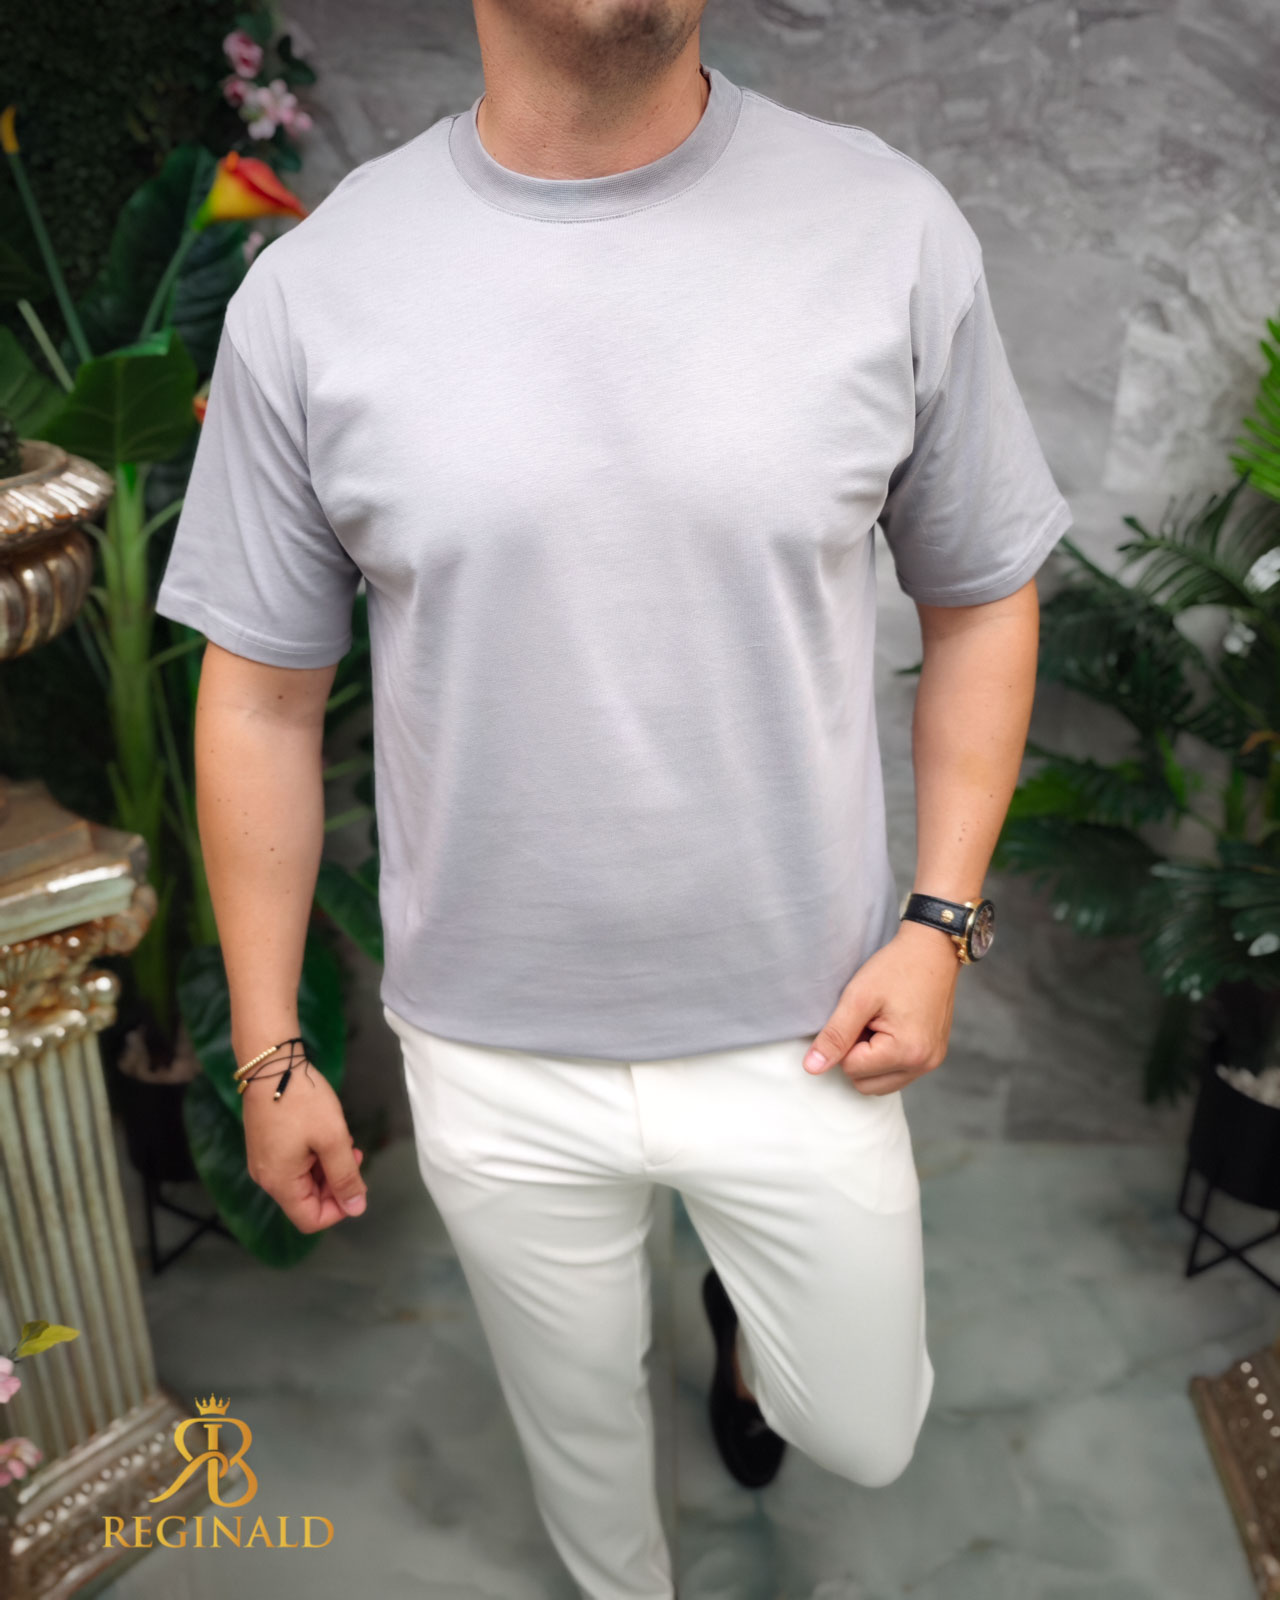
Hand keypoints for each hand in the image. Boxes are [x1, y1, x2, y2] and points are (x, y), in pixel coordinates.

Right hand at [243, 1061, 367, 1231]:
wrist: (271, 1064)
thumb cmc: (303, 1101)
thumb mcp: (333, 1139)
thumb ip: (346, 1176)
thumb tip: (356, 1209)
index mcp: (279, 1182)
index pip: (310, 1219)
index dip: (339, 1209)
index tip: (357, 1182)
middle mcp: (267, 1178)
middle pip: (307, 1200)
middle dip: (336, 1182)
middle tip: (354, 1152)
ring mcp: (264, 1161)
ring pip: (304, 1181)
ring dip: (328, 1166)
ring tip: (343, 1139)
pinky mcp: (266, 1146)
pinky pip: (294, 1164)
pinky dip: (315, 1155)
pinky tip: (327, 1133)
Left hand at [801, 919, 960, 1094]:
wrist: (932, 950)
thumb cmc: (896, 968)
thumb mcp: (858, 997)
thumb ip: (835, 1036)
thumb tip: (812, 1068)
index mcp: (907, 1052)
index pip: (851, 1069)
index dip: (845, 1041)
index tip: (860, 1015)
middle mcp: (924, 1064)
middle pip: (865, 1084)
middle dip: (857, 1055)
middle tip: (868, 1020)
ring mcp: (931, 1062)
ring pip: (880, 1084)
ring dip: (871, 1059)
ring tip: (879, 1023)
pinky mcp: (933, 1057)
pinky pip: (897, 1073)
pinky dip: (886, 1057)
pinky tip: (890, 1028)